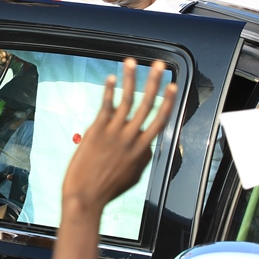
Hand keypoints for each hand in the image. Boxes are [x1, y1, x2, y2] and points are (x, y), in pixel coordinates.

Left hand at [62, 59, 176, 210]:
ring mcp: (114, 133)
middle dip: (155, 82)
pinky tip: (111, 77)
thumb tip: (147, 147)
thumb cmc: (107, 189)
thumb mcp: (132, 176)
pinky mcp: (97, 130)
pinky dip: (109, 91)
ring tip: (132, 62)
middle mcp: (131, 138)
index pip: (160, 120)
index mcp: (142, 149)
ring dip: (130, 78)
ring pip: (127, 100)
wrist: (85, 197)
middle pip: (147, 104)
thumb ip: (141, 158)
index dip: (168, 102)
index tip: (173, 87)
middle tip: (160, 65)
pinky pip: (106, 106)